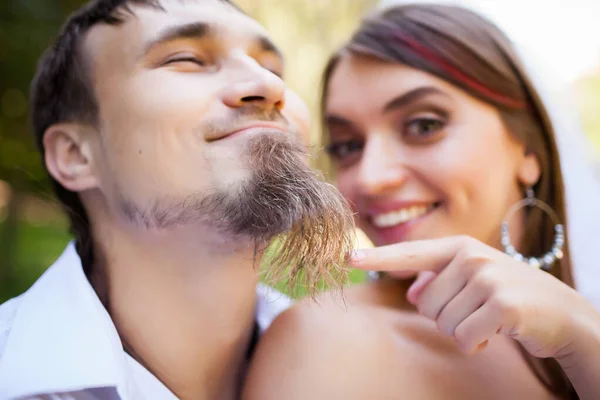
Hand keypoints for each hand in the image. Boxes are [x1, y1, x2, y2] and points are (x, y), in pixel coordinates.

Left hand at [350, 236, 599, 358]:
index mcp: (460, 248)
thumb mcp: (476, 280)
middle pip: (425, 304)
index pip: (410, 254)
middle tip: (478, 311)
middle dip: (448, 318)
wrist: (564, 314)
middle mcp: (471, 256)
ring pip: (442, 323)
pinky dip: (477, 343)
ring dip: (464, 332)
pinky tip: (498, 332)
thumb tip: (412, 291)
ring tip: (490, 320)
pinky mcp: (500, 303)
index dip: (377, 258)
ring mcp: (486, 277)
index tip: (346, 258)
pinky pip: (463, 337)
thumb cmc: (510, 297)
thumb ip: (441, 280)